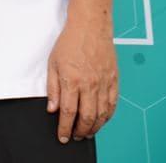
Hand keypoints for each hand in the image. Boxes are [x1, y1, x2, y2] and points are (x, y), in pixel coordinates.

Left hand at [47, 0, 117, 142]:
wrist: (90, 27)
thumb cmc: (69, 43)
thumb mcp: (52, 64)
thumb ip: (52, 88)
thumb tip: (51, 108)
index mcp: (71, 80)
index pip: (68, 112)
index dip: (64, 127)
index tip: (62, 135)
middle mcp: (89, 84)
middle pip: (86, 117)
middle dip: (80, 131)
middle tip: (75, 137)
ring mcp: (103, 83)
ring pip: (101, 114)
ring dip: (94, 127)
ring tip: (87, 133)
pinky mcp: (113, 80)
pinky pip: (112, 104)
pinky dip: (107, 116)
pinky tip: (101, 120)